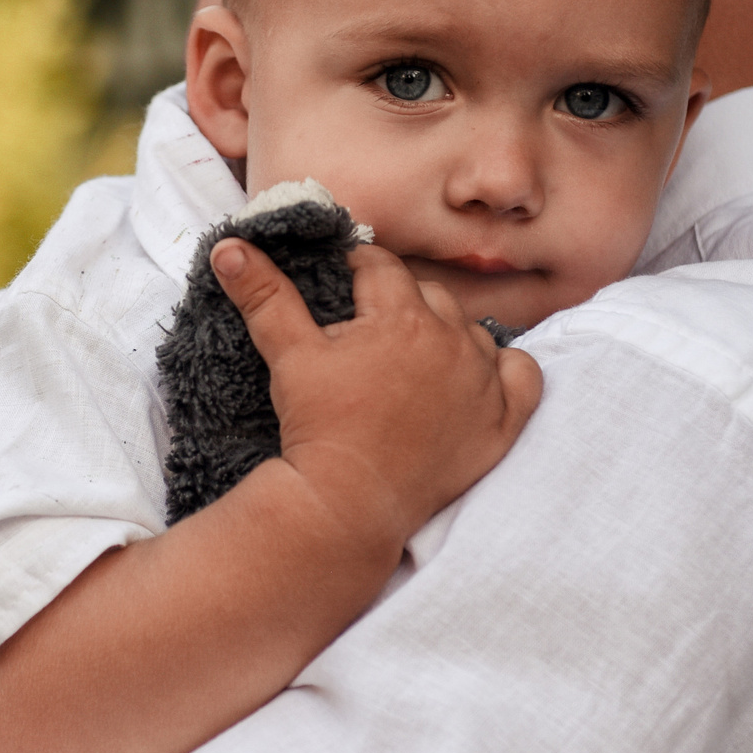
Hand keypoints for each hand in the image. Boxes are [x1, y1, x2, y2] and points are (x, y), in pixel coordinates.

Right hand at [213, 238, 542, 553]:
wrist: (348, 505)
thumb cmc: (318, 428)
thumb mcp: (288, 355)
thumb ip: (264, 294)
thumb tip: (229, 247)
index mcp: (401, 315)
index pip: (380, 266)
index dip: (357, 271)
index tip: (344, 287)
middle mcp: (451, 340)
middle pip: (428, 296)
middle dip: (399, 305)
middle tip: (369, 336)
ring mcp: (483, 381)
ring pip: (472, 331)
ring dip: (447, 338)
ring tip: (412, 363)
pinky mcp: (503, 422)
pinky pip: (523, 375)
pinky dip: (505, 371)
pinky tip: (477, 378)